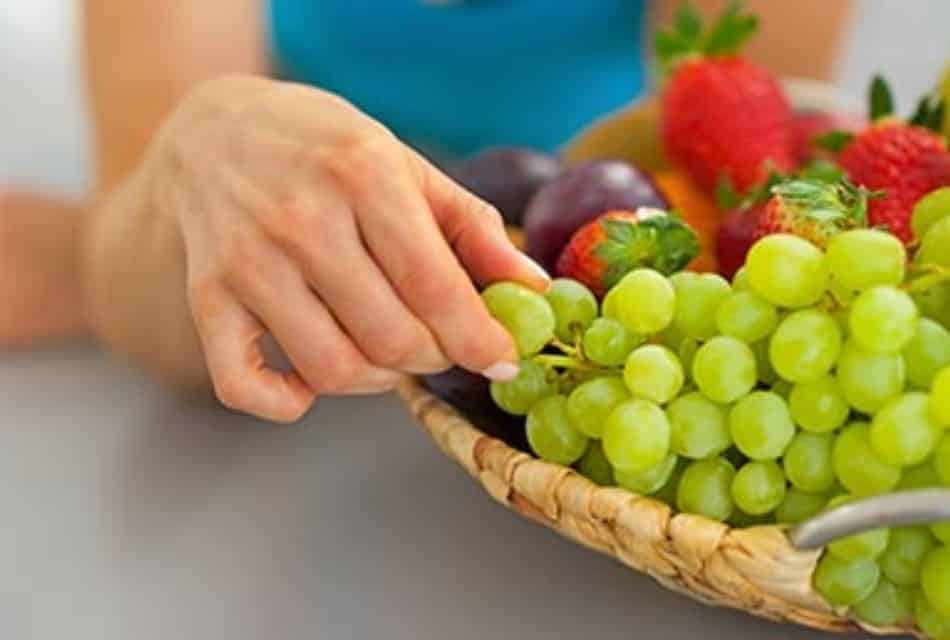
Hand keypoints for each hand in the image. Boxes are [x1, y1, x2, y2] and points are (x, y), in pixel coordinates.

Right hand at [141, 76, 548, 421]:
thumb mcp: (405, 165)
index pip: (434, 286)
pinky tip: (311, 383)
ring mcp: (247, 261)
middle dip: (434, 357)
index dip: (479, 338)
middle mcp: (300, 218)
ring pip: (332, 368)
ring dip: (378, 379)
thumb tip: (534, 289)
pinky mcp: (207, 295)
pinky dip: (286, 403)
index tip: (503, 360)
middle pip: (391, 337)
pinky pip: (242, 384)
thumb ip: (473, 228)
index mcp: (362, 174)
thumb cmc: (325, 148)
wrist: (215, 129)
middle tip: (439, 342)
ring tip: (388, 351)